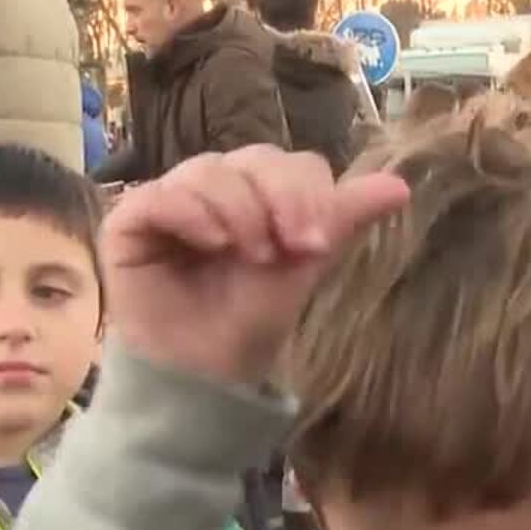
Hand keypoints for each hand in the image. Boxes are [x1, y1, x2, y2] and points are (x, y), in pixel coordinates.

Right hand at [100, 145, 408, 388]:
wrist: (202, 371)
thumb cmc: (250, 320)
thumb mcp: (305, 265)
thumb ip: (343, 219)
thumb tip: (400, 186)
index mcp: (258, 194)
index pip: (289, 162)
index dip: (308, 192)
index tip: (317, 243)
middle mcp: (214, 187)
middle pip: (254, 158)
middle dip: (280, 197)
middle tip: (290, 246)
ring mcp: (170, 199)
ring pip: (209, 169)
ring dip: (239, 208)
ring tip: (248, 253)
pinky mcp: (130, 220)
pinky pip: (160, 193)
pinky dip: (191, 211)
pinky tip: (211, 241)